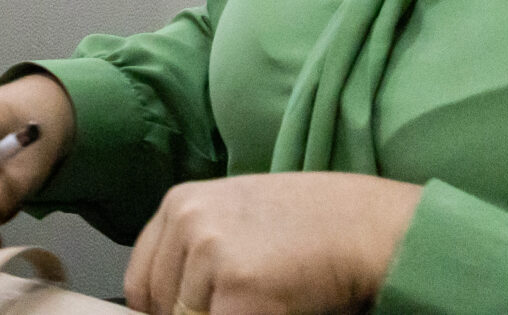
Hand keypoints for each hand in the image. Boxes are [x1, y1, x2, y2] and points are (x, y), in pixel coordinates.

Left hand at [125, 173, 420, 314]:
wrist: (365, 225)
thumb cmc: (311, 226)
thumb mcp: (235, 221)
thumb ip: (196, 254)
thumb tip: (169, 305)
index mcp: (179, 204)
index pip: (142, 282)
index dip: (165, 311)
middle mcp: (187, 221)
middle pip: (161, 307)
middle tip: (239, 306)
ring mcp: (209, 252)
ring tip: (264, 304)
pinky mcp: (237, 288)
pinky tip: (275, 310)